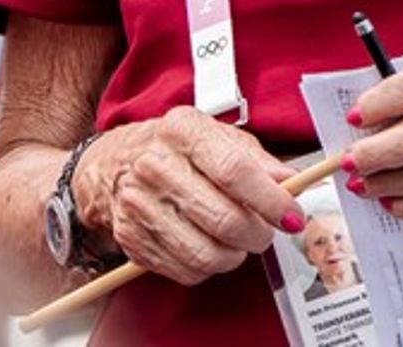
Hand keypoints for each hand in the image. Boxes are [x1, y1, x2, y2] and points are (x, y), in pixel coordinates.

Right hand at [75, 108, 303, 285]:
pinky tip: (204, 245)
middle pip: (224, 220)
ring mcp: (139, 204)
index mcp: (181, 131)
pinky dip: (206, 267)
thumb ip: (257, 159)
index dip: (272, 201)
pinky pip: (186, 271)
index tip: (292, 216)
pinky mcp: (131, 237)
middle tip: (263, 231)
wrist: (110, 165)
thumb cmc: (172, 150)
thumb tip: (291, 182)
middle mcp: (154, 165)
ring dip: (234, 255)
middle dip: (258, 235)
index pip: (235, 172)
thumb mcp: (215, 137)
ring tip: (234, 240)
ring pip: (207, 254)